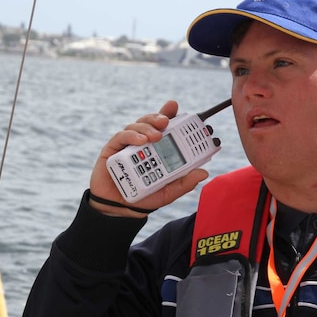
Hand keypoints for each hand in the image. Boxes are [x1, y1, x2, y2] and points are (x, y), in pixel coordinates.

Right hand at [88, 101, 208, 216]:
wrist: (120, 209)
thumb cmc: (145, 198)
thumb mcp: (168, 192)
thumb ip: (184, 183)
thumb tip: (203, 173)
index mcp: (156, 149)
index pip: (164, 127)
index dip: (169, 114)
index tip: (175, 107)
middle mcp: (142, 143)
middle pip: (150, 122)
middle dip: (159, 117)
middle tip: (166, 121)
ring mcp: (127, 145)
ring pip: (136, 126)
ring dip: (147, 127)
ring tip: (155, 136)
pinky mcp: (112, 150)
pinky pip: (121, 136)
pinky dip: (131, 135)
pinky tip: (140, 140)